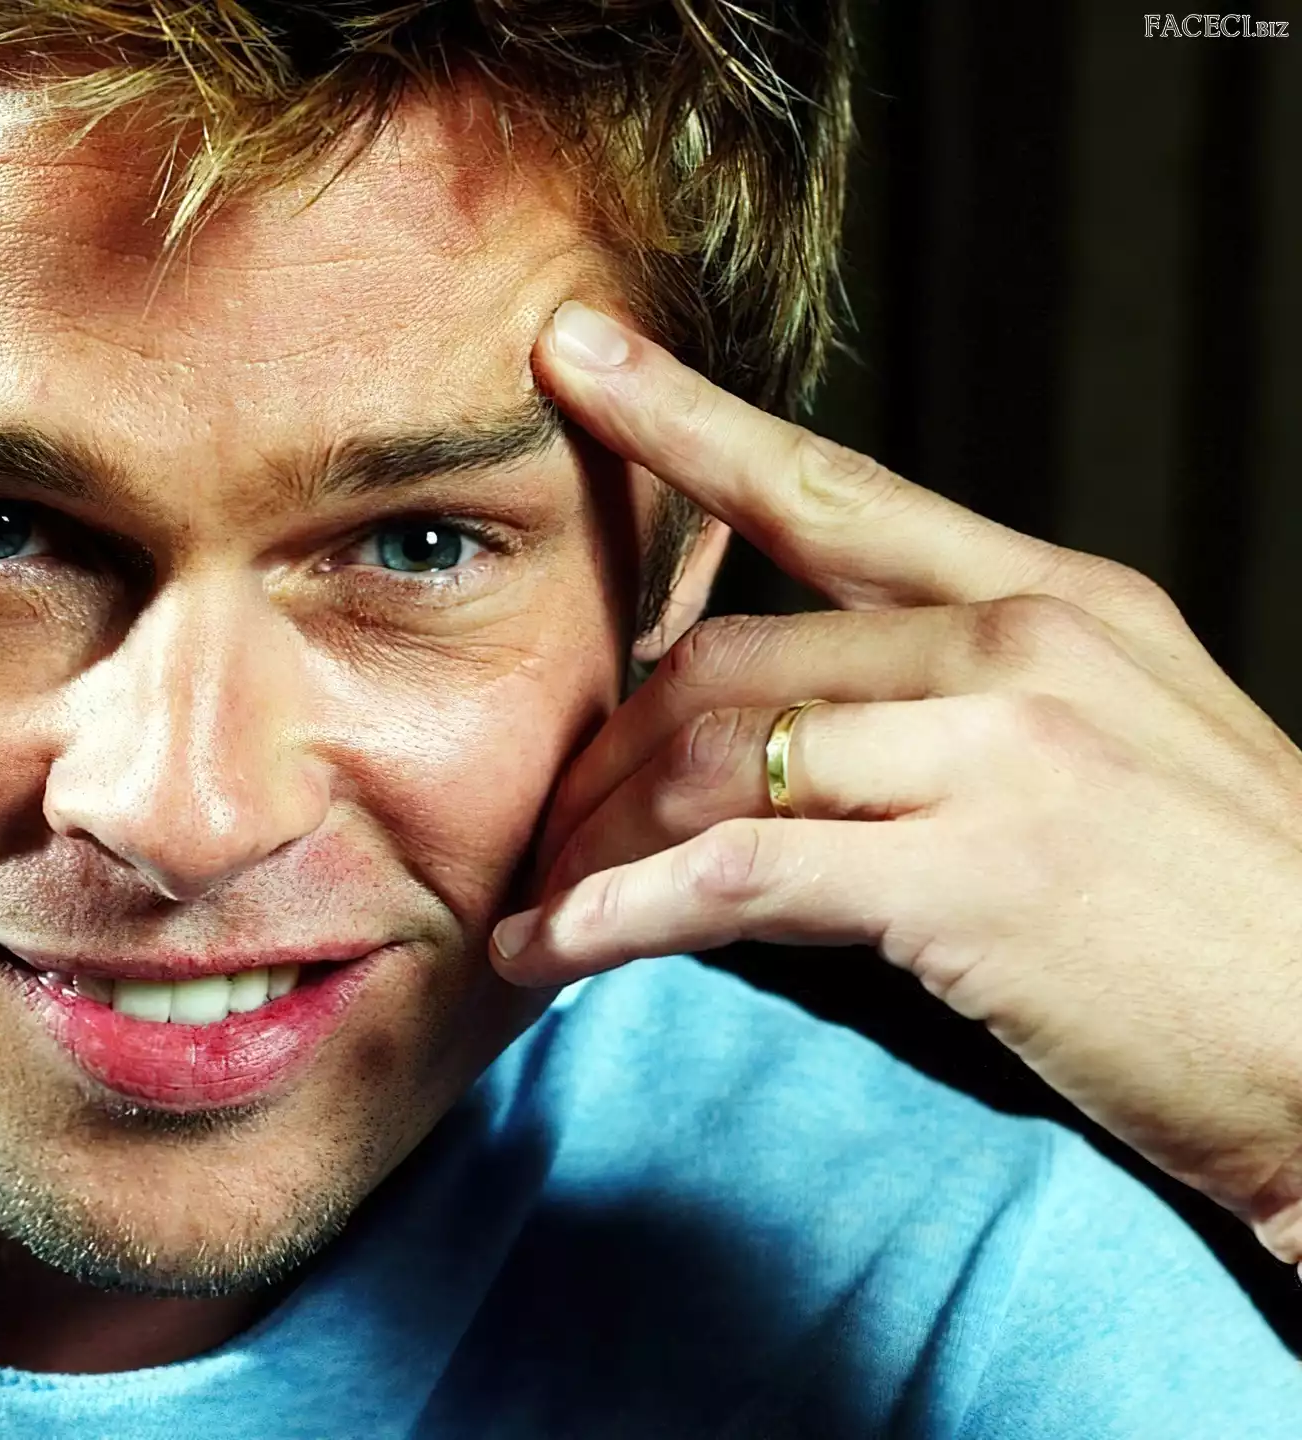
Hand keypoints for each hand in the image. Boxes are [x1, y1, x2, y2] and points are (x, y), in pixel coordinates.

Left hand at [493, 301, 1301, 1262]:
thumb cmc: (1236, 923)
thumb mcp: (1123, 750)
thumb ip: (972, 706)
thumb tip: (803, 728)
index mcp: (1060, 601)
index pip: (833, 490)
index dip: (686, 421)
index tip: (577, 360)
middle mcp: (1023, 647)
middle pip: (730, 655)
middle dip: (608, 749)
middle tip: (544, 821)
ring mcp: (1002, 753)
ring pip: (714, 754)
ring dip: (598, 838)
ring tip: (538, 903)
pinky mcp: (974, 877)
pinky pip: (734, 873)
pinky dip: (619, 914)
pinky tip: (554, 951)